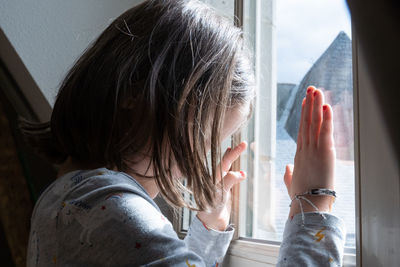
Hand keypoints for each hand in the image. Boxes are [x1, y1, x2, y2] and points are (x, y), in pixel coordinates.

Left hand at [196, 141, 246, 230]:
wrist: (210, 223)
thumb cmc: (212, 209)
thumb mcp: (220, 195)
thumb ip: (228, 182)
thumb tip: (240, 173)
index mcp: (212, 178)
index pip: (224, 161)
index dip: (233, 153)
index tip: (242, 145)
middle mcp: (215, 179)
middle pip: (224, 162)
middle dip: (233, 153)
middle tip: (243, 143)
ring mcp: (219, 184)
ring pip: (226, 167)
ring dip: (231, 159)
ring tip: (234, 149)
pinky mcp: (223, 190)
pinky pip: (229, 176)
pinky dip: (234, 170)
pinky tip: (237, 169)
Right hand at [283, 86, 335, 217]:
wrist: (308, 205)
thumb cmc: (301, 197)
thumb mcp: (292, 185)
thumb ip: (289, 175)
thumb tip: (288, 168)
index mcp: (299, 156)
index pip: (302, 131)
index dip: (304, 115)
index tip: (305, 103)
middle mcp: (305, 149)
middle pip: (307, 123)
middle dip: (309, 105)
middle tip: (311, 89)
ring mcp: (314, 150)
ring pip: (315, 124)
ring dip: (316, 106)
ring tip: (316, 91)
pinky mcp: (325, 153)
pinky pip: (325, 132)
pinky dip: (326, 119)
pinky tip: (327, 106)